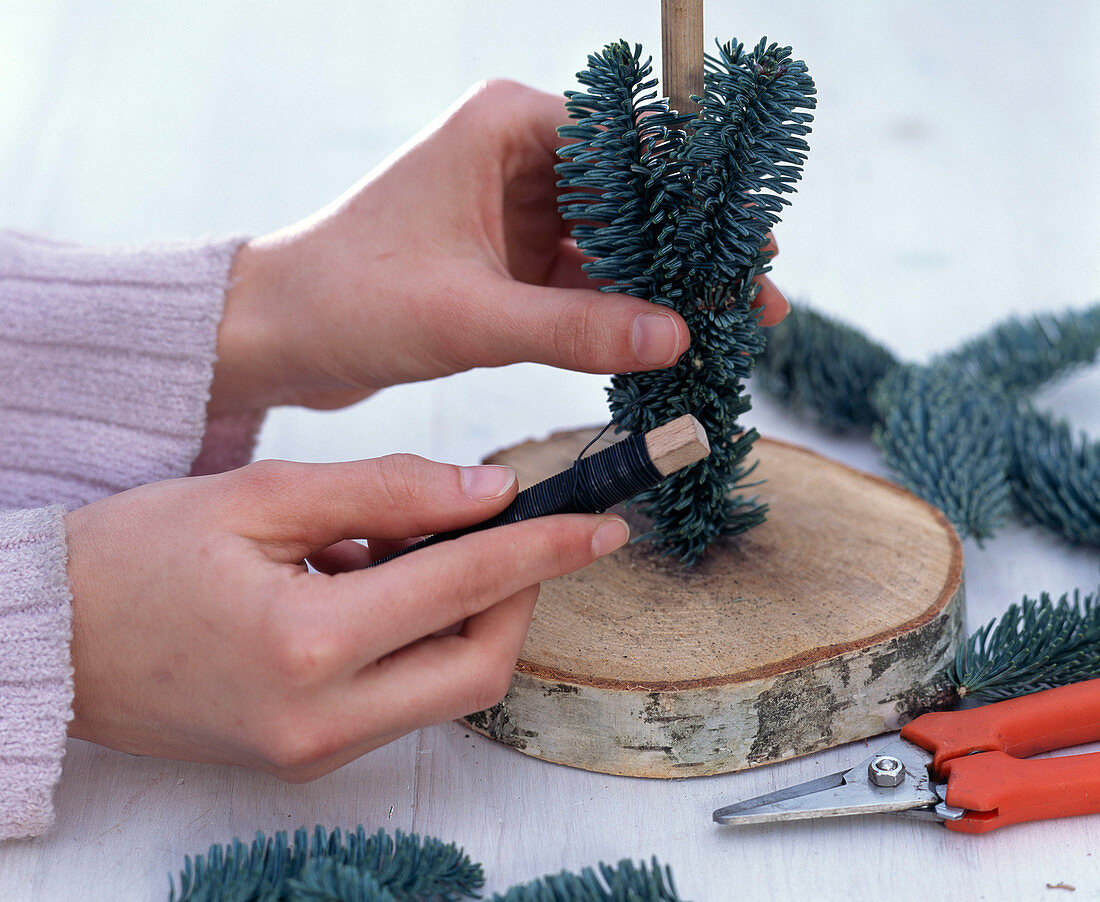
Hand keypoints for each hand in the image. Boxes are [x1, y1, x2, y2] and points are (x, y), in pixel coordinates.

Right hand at [65, 456, 628, 780]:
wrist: (50, 639)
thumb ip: (387, 490)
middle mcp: (321, 721)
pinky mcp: (305, 758)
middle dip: (518, 599)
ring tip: (422, 548)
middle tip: (518, 535)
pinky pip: (401, 701)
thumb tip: (489, 492)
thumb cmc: (137, 555)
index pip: (465, 588)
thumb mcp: (262, 497)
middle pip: (480, 669)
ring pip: (446, 689)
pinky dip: (418, 642)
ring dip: (465, 619)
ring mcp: (314, 753)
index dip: (541, 549)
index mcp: (305, 645)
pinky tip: (379, 586)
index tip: (599, 524)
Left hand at [209, 80, 788, 414]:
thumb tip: (678, 338)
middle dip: (690, 253)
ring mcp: (513, 208)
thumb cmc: (350, 301)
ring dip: (660, 286)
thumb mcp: (472, 317)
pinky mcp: (506, 257)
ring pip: (611, 244)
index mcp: (507, 127)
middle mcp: (516, 155)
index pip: (631, 147)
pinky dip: (618, 311)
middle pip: (632, 199)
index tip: (751, 245)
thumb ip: (577, 328)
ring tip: (724, 326)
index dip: (698, 198)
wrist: (278, 338)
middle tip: (756, 297)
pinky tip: (663, 339)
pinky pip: (582, 280)